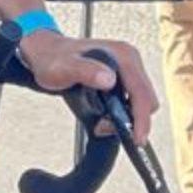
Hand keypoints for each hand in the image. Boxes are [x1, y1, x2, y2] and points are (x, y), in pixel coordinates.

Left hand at [17, 30, 157, 144]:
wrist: (46, 54)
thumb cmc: (53, 59)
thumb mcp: (64, 68)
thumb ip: (85, 72)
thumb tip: (108, 80)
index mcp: (123, 56)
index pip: (142, 92)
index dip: (141, 118)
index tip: (137, 138)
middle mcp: (130, 60)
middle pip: (146, 99)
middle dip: (131, 119)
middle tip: (104, 127)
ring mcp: (128, 69)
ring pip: (140, 102)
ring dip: (125, 118)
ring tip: (100, 121)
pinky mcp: (123, 78)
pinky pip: (131, 101)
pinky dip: (121, 113)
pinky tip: (102, 115)